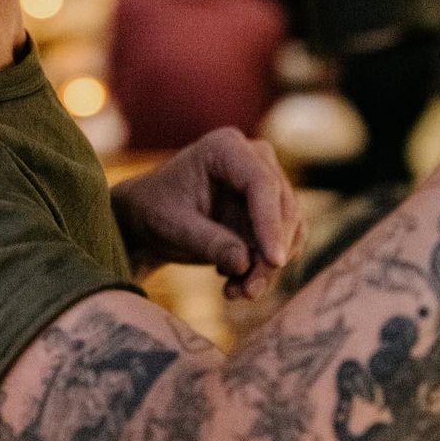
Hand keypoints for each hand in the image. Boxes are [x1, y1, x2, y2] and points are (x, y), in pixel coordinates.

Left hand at [110, 129, 302, 299]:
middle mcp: (254, 158)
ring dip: (268, 268)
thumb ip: (208, 241)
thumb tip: (244, 263)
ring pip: (289, 229)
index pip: (262, 183)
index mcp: (225, 148)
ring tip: (236, 292)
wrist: (150, 216)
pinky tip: (237, 284)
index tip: (274, 262)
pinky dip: (266, 268)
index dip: (270, 223)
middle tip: (247, 291)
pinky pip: (284, 241)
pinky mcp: (271, 208)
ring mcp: (266, 182)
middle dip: (269, 255)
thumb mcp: (172, 226)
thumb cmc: (155, 210)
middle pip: (282, 207)